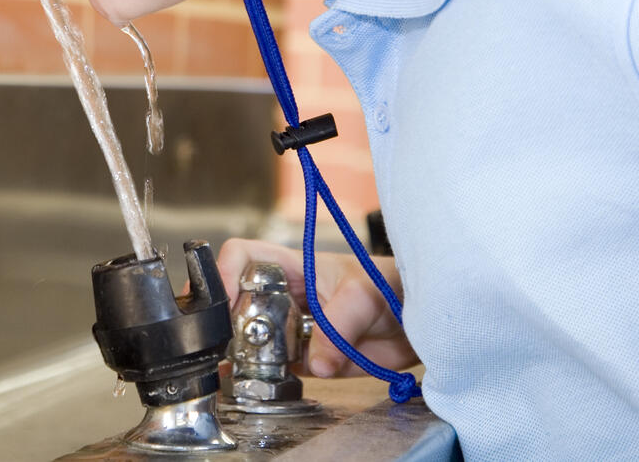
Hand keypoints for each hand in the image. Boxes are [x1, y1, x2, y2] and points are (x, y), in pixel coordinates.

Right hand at [216, 237, 417, 377]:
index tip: (222, 298)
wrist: (417, 324)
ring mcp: (294, 329)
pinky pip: (276, 369)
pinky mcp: (306, 359)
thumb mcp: (366, 295)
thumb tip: (320, 360)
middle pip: (238, 301)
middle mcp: (287, 297)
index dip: (224, 272)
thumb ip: (341, 323)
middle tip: (232, 340)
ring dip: (243, 353)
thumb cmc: (393, 287)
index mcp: (293, 268)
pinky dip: (262, 377)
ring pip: (252, 338)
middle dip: (229, 320)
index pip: (244, 256)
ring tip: (242, 365)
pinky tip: (255, 382)